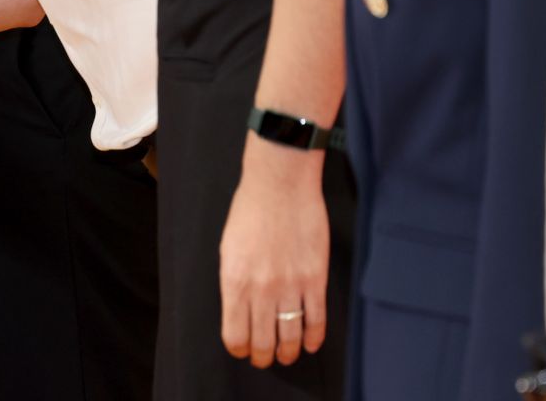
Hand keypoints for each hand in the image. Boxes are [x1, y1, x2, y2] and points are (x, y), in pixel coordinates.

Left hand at [220, 141, 330, 368]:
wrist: (279, 186)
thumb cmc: (249, 211)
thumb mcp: (228, 248)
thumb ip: (234, 281)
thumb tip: (240, 309)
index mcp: (233, 281)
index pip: (235, 333)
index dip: (239, 348)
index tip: (243, 350)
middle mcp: (260, 289)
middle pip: (263, 340)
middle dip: (263, 356)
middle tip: (265, 359)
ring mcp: (290, 286)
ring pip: (290, 336)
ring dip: (288, 352)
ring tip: (287, 355)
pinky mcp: (315, 279)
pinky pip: (317, 319)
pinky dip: (314, 337)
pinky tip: (311, 344)